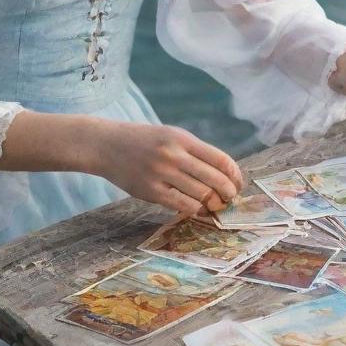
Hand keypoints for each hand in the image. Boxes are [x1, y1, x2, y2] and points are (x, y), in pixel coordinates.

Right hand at [94, 120, 244, 216]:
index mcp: (182, 138)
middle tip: (230, 199)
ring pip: (201, 195)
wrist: (106, 145)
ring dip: (213, 204)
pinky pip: (182, 205)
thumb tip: (223, 174)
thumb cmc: (143, 141)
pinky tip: (196, 209)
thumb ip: (194, 151)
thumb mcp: (170, 135)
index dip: (235, 175)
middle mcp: (174, 154)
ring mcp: (162, 173)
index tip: (238, 184)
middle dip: (228, 193)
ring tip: (214, 206)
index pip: (220, 159)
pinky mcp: (151, 191)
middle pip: (215, 180)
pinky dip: (195, 210)